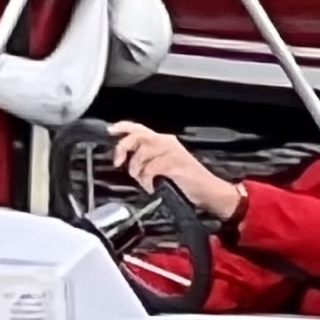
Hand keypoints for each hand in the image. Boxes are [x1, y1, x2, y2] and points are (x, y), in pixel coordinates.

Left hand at [108, 122, 244, 226]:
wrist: (209, 192)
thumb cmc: (187, 182)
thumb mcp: (164, 166)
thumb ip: (147, 160)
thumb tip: (128, 162)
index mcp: (164, 141)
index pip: (140, 128)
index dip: (123, 127)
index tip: (110, 130)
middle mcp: (167, 143)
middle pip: (138, 136)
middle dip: (124, 148)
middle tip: (120, 163)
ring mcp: (172, 152)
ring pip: (143, 152)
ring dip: (137, 169)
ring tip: (143, 180)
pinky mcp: (175, 164)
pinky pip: (151, 168)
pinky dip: (147, 180)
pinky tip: (152, 186)